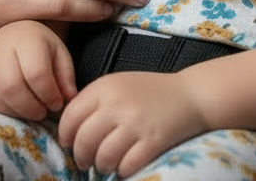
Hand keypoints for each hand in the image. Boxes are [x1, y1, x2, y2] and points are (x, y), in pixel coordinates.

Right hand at [0, 21, 75, 119]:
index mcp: (26, 36)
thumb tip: (68, 99)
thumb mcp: (60, 53)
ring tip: (29, 110)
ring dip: (14, 113)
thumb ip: (66, 76)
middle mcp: (0, 45)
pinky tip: (13, 108)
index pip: (36, 73)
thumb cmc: (41, 46)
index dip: (49, 94)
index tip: (57, 103)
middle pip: (10, 87)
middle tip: (42, 112)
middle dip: (30, 108)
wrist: (16, 32)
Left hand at [58, 71, 207, 177]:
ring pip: (103, 156)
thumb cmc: (151, 91)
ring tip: (106, 164)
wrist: (190, 95)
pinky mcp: (153, 142)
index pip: (71, 115)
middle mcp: (117, 103)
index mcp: (105, 86)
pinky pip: (126, 166)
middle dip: (81, 156)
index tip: (68, 143)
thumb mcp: (118, 84)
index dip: (65, 134)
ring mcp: (136, 123)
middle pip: (84, 139)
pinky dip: (122, 170)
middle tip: (85, 161)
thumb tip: (70, 129)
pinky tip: (125, 165)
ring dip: (101, 165)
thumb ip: (95, 100)